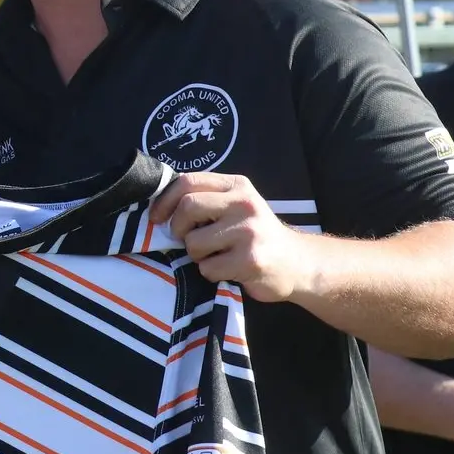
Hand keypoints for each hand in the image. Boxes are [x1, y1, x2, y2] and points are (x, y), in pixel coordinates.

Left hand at [148, 171, 311, 301]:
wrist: (297, 264)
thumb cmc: (255, 235)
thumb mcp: (235, 206)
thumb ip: (206, 199)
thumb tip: (159, 206)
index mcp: (237, 185)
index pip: (187, 181)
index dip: (164, 200)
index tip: (156, 217)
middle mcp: (244, 203)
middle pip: (187, 208)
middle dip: (178, 228)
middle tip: (186, 239)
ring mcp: (249, 231)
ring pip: (194, 242)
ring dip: (196, 255)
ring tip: (215, 255)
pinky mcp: (251, 259)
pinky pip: (207, 267)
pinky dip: (210, 272)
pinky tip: (228, 269)